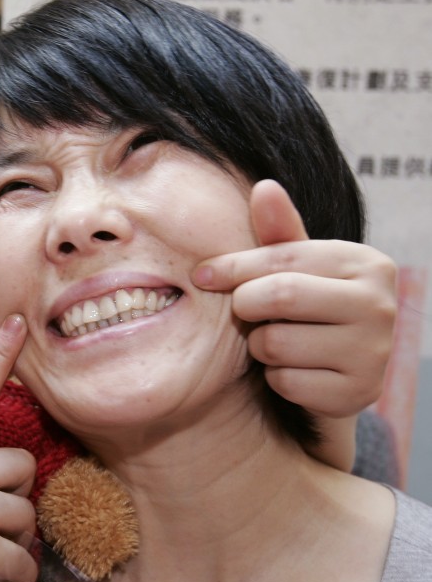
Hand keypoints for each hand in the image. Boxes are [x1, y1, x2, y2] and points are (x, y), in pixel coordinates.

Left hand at [193, 180, 396, 468]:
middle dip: (246, 307)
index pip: (282, 258)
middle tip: (246, 312)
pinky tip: (293, 370)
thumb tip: (264, 187)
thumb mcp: (297, 268)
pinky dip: (276, 379)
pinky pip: (286, 383)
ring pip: (276, 344)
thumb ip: (278, 233)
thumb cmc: (309, 309)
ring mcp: (373, 354)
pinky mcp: (358, 394)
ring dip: (260, 346)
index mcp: (366, 264)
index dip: (232, 267)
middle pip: (278, 297)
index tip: (201, 275)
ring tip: (276, 341)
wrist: (338, 374)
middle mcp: (380, 306)